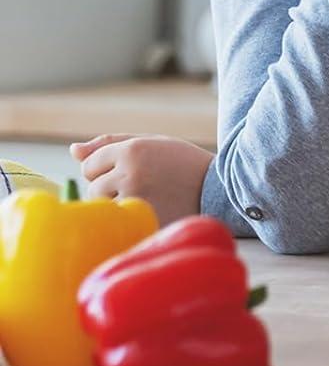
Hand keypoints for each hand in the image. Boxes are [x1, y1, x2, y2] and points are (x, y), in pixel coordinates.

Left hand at [70, 134, 213, 225]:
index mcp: (131, 149)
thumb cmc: (181, 163)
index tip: (128, 171)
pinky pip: (117, 223)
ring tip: (144, 199)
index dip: (105, 169)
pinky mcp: (142, 220)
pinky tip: (147, 212)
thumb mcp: (151, 143)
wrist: (217, 186)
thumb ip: (110, 144)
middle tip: (141, 186)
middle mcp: (129, 172)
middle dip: (109, 189)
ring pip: (102, 208)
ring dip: (116, 206)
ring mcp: (135, 198)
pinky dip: (126, 220)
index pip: (89, 165)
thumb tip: (73, 150)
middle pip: (92, 189)